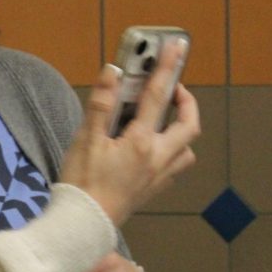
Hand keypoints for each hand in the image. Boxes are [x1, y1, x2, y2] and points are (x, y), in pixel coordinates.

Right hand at [59, 39, 198, 226]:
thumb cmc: (82, 182)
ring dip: (181, 129)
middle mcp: (157, 157)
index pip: (158, 95)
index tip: (176, 46)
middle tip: (173, 87)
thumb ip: (101, 104)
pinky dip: (171, 151)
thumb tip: (112, 71)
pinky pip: (174, 166)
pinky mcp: (153, 190)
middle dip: (186, 101)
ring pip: (186, 148)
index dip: (168, 67)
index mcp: (141, 141)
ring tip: (164, 119)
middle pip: (188, 124)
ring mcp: (158, 176)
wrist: (84, 224)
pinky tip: (153, 149)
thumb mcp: (85, 140)